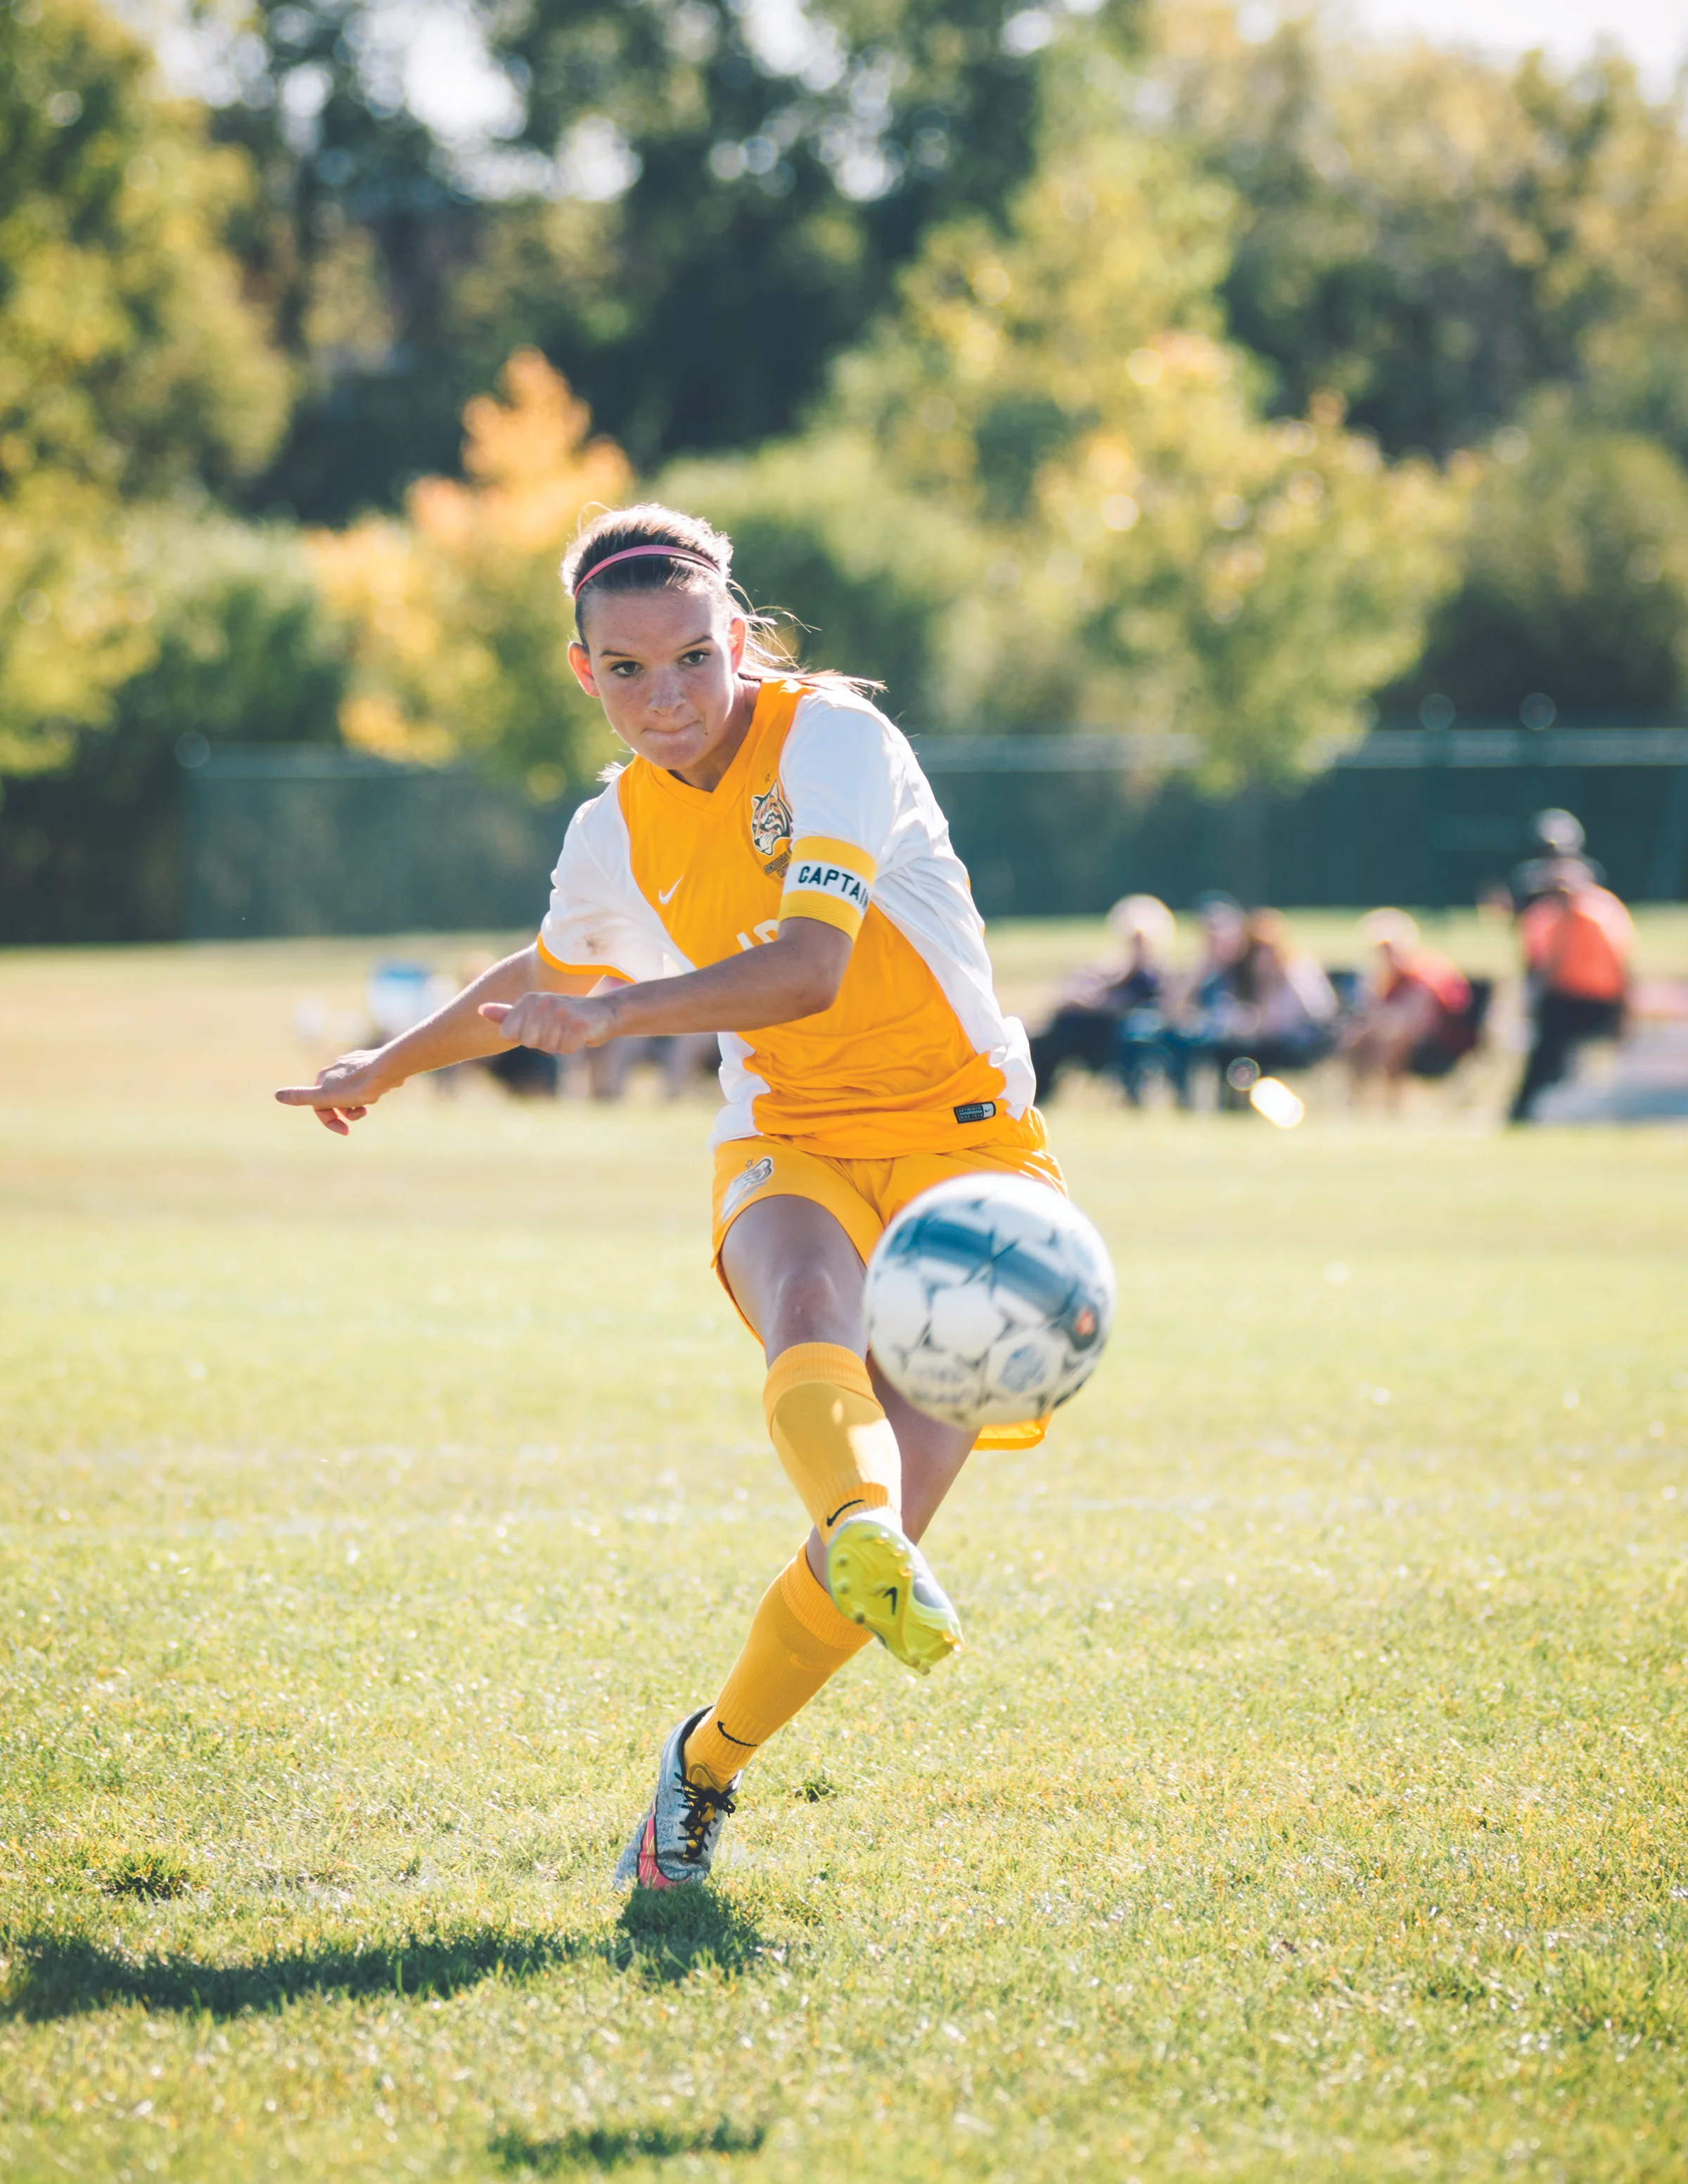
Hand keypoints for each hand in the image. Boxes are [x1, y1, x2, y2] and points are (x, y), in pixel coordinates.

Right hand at [274, 1049, 395, 1135]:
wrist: (387, 1069)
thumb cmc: (357, 1086)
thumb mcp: (325, 1097)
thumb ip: (301, 1097)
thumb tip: (276, 1095)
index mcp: (322, 1078)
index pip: (320, 1106)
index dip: (330, 1121)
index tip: (346, 1131)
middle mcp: (335, 1069)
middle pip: (336, 1100)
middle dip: (347, 1112)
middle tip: (361, 1114)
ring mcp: (353, 1066)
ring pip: (352, 1093)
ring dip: (359, 1104)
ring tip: (369, 1103)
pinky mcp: (370, 1065)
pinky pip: (366, 1084)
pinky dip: (370, 1092)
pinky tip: (378, 1091)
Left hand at [480, 990, 617, 1054]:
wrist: (605, 1012)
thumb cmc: (565, 1014)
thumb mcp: (534, 1012)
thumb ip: (507, 1014)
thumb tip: (479, 1009)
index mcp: (528, 999)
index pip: (510, 1034)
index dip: (526, 1038)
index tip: (541, 1028)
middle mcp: (543, 1002)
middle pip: (529, 1042)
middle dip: (544, 1042)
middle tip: (558, 1030)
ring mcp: (561, 1012)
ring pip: (547, 1047)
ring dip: (560, 1045)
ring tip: (569, 1030)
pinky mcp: (578, 1024)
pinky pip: (565, 1049)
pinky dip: (574, 1046)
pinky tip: (580, 1034)